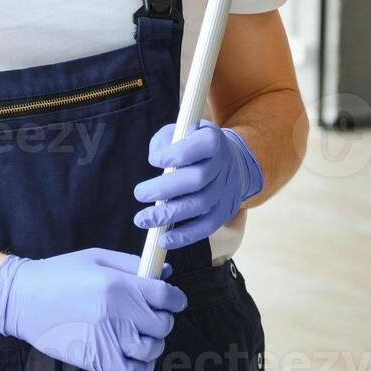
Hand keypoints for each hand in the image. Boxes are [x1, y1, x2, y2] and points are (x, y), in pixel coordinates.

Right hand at [0, 247, 187, 370]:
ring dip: (152, 342)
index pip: (168, 296)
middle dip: (161, 318)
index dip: (175, 298)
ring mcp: (109, 339)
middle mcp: (118, 313)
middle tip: (148, 314)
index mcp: (118, 284)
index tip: (171, 300)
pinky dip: (142, 365)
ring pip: (153, 349)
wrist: (23, 299)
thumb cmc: (59, 274)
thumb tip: (165, 271)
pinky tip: (133, 354)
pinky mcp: (99, 360)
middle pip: (163, 324)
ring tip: (139, 333)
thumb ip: (132, 264)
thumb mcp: (96, 258)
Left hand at [132, 120, 262, 250]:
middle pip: (197, 179)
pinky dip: (186, 235)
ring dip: (169, 215)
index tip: (154, 160)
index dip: (177, 154)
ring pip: (201, 205)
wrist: (230, 161)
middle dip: (165, 189)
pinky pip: (207, 226)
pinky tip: (164, 239)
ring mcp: (226, 189)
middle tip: (139, 194)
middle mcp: (223, 165)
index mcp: (213, 140)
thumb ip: (164, 141)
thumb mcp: (180, 131)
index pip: (202, 145)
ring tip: (143, 219)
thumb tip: (156, 159)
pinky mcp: (225, 210)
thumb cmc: (193, 144)